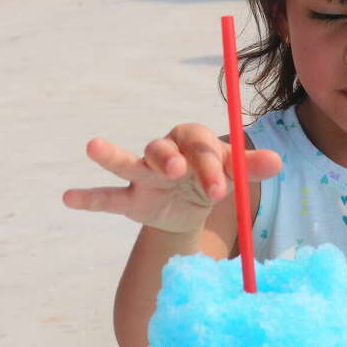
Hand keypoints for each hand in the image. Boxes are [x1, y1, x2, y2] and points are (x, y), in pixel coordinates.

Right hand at [62, 124, 281, 233]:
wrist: (194, 205)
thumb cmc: (214, 177)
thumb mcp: (234, 174)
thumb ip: (251, 168)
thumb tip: (278, 162)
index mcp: (194, 141)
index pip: (200, 145)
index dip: (210, 165)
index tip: (223, 189)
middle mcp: (165, 152)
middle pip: (164, 149)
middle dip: (171, 161)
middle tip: (178, 172)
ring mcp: (144, 175)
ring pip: (129, 162)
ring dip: (114, 156)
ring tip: (94, 147)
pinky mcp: (130, 199)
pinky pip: (107, 198)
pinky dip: (88, 198)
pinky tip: (68, 198)